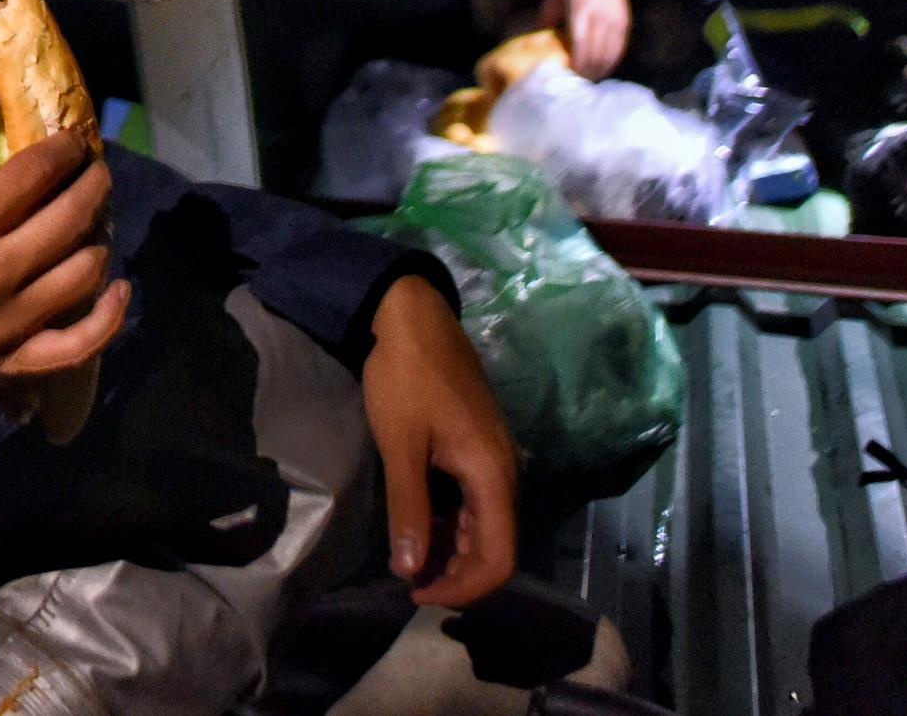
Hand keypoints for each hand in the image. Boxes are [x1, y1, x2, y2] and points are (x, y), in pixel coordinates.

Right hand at [0, 134, 129, 427]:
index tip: (73, 141)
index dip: (62, 150)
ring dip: (99, 239)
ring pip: (84, 273)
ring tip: (95, 223)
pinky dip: (109, 317)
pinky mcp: (15, 364)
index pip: (30, 177)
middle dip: (93, 183)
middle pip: (69, 218)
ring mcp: (8, 325)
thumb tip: (12, 164)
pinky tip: (121, 289)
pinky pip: (79, 344)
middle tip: (98, 171)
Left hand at [361, 276, 518, 607]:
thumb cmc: (406, 378)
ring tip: (409, 556)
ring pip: (486, 525)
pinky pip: (476, 502)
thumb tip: (411, 571)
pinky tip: (421, 522)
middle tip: (407, 580)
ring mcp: (495, 458)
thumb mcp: (401, 446)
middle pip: (496, 547)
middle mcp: (505, 471)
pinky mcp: (480, 447)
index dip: (463, 588)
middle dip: (456, 573)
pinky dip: (452, 523)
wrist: (413, 316)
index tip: (416, 591)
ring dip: (453, 549)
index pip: (499, 558)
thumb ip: (410, 509)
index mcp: (493, 474)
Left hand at [541, 0, 635, 79]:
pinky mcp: (625, 24)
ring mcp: (614, 21)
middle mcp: (599, 17)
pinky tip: (604, 70)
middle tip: (577, 82)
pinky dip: (611, 62)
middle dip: (586, 71)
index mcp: (580, 10)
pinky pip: (619, 49)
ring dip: (599, 70)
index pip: (579, 43)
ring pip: (608, 54)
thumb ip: (549, 15)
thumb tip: (537, 35)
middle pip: (595, 53)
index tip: (568, 73)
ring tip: (589, 80)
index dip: (575, 62)